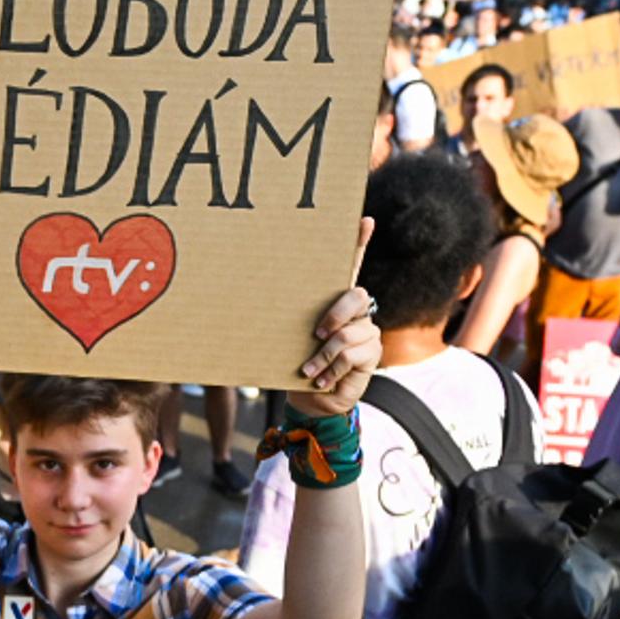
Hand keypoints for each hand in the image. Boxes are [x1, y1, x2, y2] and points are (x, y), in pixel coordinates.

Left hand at [289, 217, 380, 416]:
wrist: (312, 398)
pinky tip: (322, 380)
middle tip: (316, 334)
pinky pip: (349, 355)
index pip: (351, 266)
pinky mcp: (372, 353)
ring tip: (309, 370)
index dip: (359, 243)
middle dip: (334, 314)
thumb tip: (247, 293)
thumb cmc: (296, 361)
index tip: (365, 220)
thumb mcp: (289, 337)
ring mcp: (367, 331)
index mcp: (335, 301)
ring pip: (347, 333)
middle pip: (355, 295)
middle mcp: (357, 311)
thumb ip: (286, 318)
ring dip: (322, 356)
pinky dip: (330, 370)